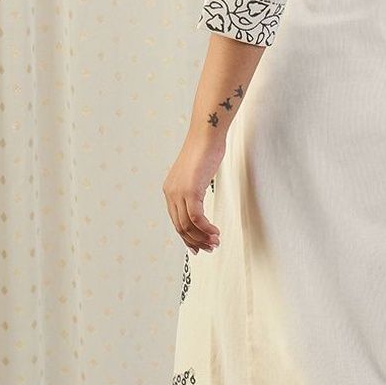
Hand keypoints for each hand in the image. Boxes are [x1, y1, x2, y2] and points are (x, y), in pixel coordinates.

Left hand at [163, 133, 224, 253]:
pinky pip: (196, 218)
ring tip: (215, 242)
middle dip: (196, 241)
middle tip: (211, 247)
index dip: (187, 237)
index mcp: (170, 191)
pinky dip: (206, 228)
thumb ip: (194, 190)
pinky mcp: (190, 191)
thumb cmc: (204, 152)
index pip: (176, 221)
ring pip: (188, 225)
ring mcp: (179, 192)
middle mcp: (171, 193)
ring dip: (202, 237)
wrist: (206, 136)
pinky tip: (216, 232)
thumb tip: (199, 203)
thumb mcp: (196, 175)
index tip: (200, 246)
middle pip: (180, 227)